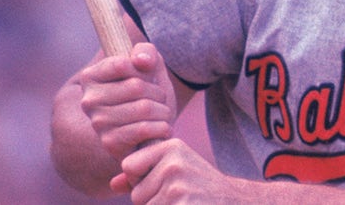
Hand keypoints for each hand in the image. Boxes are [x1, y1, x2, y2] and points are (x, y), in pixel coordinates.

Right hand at [78, 42, 175, 161]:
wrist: (154, 127)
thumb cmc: (150, 91)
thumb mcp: (151, 64)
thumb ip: (146, 51)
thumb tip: (142, 61)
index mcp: (91, 77)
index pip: (123, 64)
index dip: (145, 70)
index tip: (147, 78)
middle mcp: (88, 100)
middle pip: (136, 87)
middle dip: (158, 92)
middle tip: (159, 100)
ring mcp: (97, 123)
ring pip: (144, 108)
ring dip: (163, 111)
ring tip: (161, 114)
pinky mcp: (110, 143)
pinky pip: (144, 129)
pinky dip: (162, 127)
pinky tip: (162, 128)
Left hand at [114, 138, 257, 203]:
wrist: (231, 200)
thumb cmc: (198, 185)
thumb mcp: (173, 169)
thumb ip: (142, 174)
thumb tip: (113, 184)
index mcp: (171, 146)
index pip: (129, 165)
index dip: (140, 178)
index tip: (162, 179)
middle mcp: (174, 162)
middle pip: (136, 192)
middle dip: (151, 199)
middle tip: (178, 194)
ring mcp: (178, 185)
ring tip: (183, 201)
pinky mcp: (182, 204)